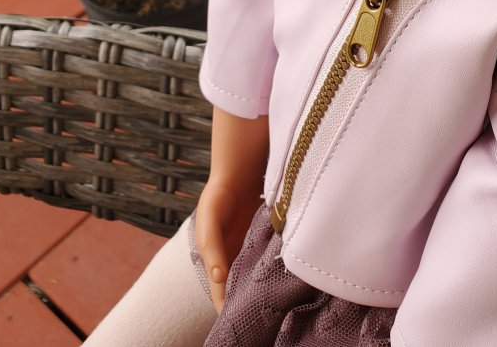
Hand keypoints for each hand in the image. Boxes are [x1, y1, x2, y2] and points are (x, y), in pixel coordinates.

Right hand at [195, 176, 262, 313]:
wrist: (239, 172)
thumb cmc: (218, 196)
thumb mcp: (209, 220)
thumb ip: (212, 248)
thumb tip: (218, 278)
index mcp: (215, 261)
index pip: (220, 294)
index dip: (227, 310)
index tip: (238, 324)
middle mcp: (233, 259)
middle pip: (239, 290)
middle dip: (247, 304)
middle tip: (262, 318)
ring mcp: (250, 251)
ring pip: (256, 278)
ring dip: (263, 288)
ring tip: (275, 302)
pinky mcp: (264, 241)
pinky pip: (270, 260)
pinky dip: (275, 269)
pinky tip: (286, 275)